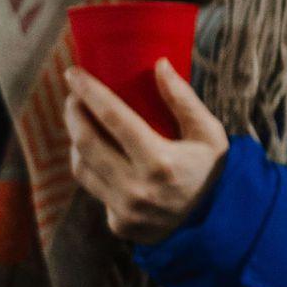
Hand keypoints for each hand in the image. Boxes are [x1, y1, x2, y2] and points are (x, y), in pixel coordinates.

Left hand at [65, 58, 228, 244]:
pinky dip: (88, 165)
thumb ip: (184, 99)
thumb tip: (159, 63)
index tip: (73, 73)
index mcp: (161, 162)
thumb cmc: (209, 168)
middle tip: (73, 95)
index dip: (90, 92)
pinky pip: (91, 187)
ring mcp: (125, 209)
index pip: (114, 119)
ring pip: (82, 166)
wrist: (213, 219)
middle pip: (87, 142)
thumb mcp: (208, 132)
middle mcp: (138, 188)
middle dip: (73, 113)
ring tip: (81, 120)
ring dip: (76, 139)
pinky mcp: (118, 223)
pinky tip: (93, 152)